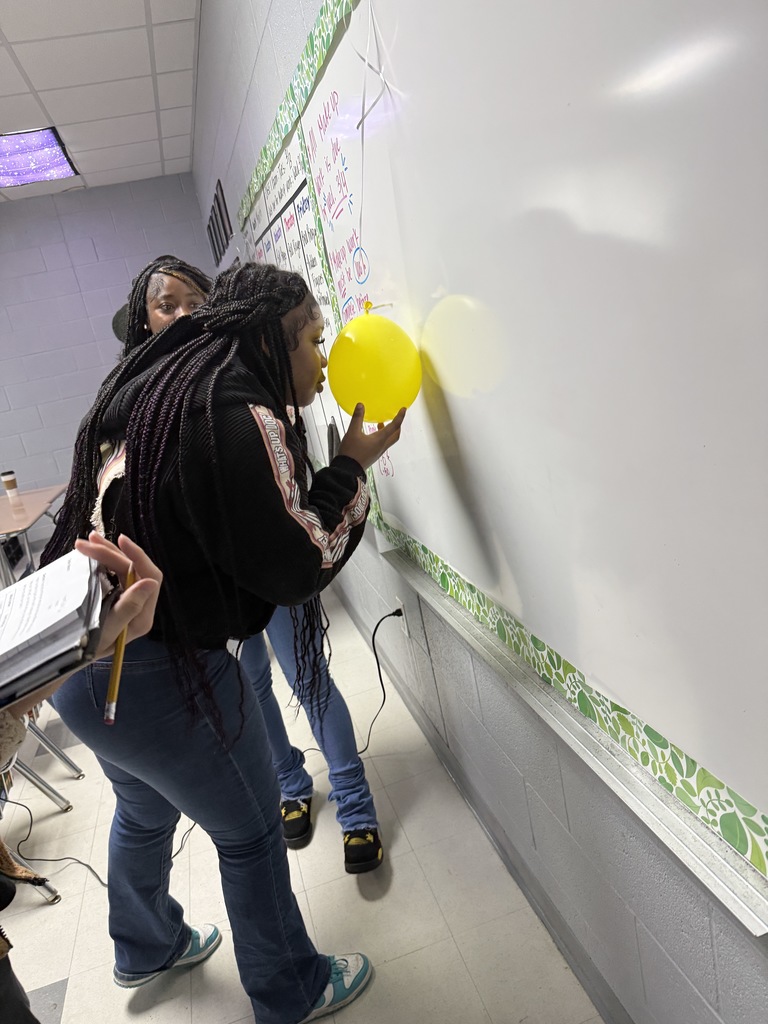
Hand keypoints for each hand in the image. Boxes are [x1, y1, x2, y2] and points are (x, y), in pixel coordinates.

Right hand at [9, 534, 161, 717]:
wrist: (66, 661)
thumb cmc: (87, 649)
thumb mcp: (108, 629)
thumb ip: (130, 606)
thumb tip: (150, 582)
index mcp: (143, 615)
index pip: (150, 577)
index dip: (138, 556)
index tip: (120, 540)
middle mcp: (139, 606)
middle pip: (133, 570)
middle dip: (111, 553)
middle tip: (85, 543)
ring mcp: (127, 601)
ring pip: (122, 568)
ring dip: (106, 552)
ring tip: (86, 541)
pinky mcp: (114, 598)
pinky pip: (112, 574)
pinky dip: (101, 561)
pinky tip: (89, 553)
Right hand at [337, 404, 405, 469]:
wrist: (347, 470)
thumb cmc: (351, 452)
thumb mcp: (352, 432)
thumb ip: (357, 418)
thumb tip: (361, 406)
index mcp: (380, 439)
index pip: (394, 426)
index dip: (400, 417)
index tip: (404, 410)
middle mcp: (382, 446)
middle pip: (395, 435)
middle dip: (397, 426)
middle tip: (396, 417)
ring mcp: (378, 452)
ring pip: (389, 440)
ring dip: (389, 431)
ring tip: (381, 423)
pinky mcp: (373, 455)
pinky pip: (382, 444)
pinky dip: (381, 436)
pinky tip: (372, 434)